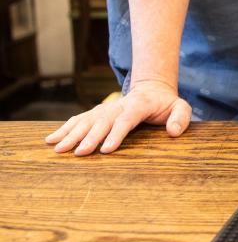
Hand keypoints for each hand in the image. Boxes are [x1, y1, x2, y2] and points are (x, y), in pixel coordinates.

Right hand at [45, 80, 192, 155]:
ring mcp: (106, 108)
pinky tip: (52, 139)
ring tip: (57, 147)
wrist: (151, 89)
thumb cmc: (166, 103)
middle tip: (79, 153)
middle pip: (101, 121)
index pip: (126, 120)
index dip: (116, 134)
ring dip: (71, 133)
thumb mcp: (181, 107)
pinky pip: (79, 119)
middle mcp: (118, 105)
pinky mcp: (97, 112)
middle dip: (89, 137)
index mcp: (138, 105)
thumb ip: (180, 117)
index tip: (106, 149)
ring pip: (86, 120)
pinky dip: (65, 128)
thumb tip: (173, 131)